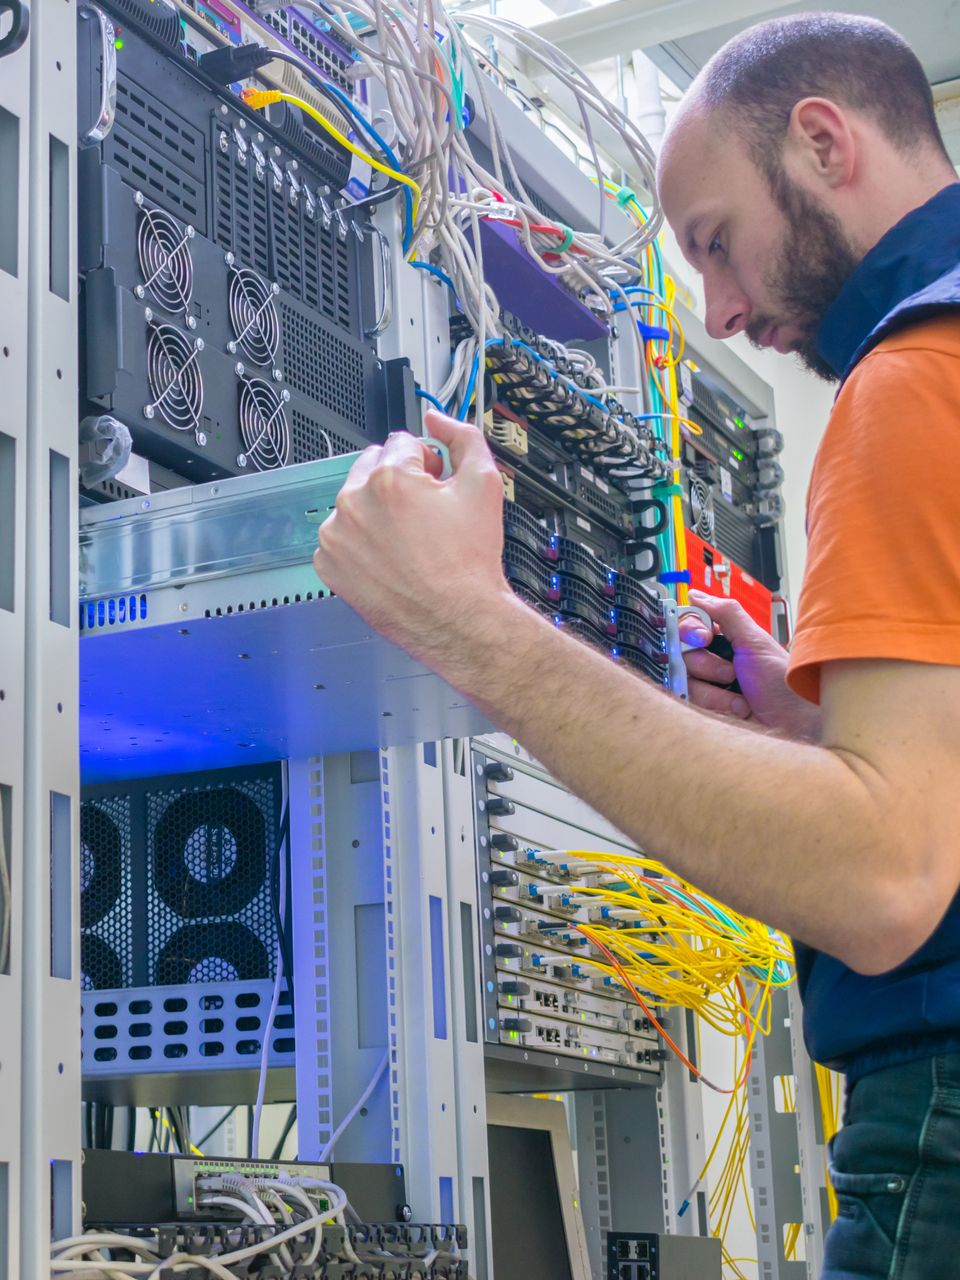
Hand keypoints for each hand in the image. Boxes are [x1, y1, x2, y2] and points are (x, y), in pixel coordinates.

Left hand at [313, 410, 511, 664]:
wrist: (459, 619)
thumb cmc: (469, 562)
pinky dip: (361, 544)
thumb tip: (437, 418)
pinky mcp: (329, 565)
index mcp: (388, 477)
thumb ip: (462, 437)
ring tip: (409, 542)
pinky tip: (390, 559)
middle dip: (398, 484)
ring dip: (377, 513)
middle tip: (426, 517)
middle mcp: (354, 503)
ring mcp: (337, 536)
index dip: (426, 464)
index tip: (436, 488)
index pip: (402, 444)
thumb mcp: (484, 484)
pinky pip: (341, 538)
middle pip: (373, 468)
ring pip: (355, 503)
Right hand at [680, 590, 820, 740]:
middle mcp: (712, 658)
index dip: (691, 631)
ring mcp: (707, 684)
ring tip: (740, 696)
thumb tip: (696, 594)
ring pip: (684, 679)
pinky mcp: (704, 707)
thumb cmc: (782, 682)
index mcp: (724, 638)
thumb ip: (726, 613)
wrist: (793, 722)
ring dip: (714, 689)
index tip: (705, 638)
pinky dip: (715, 704)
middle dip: (707, 664)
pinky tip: (737, 708)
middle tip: (731, 672)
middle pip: (681, 652)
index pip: (688, 624)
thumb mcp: (755, 641)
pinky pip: (690, 701)